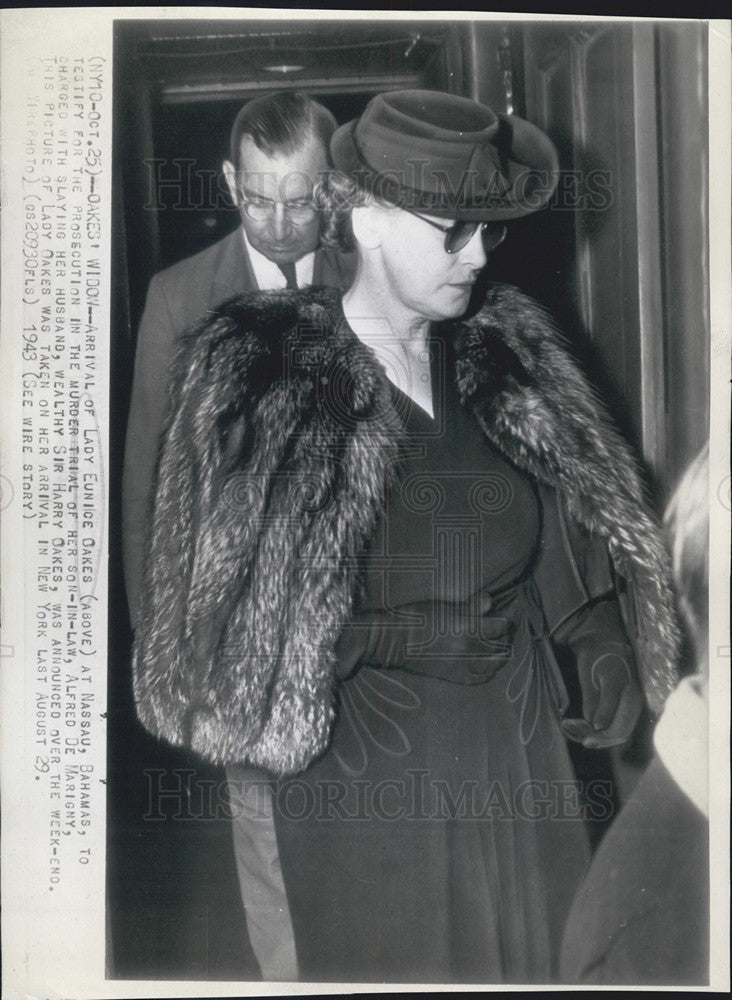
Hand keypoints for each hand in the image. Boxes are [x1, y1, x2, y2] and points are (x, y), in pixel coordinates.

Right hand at [334, 594, 513, 681]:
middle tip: (502, 627)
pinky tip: (486, 663)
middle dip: (505, 635)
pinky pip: (482, 678)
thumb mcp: (444, 606)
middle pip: (503, 645)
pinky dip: (489, 671)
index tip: (507, 611)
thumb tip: (490, 602)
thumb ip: (471, 606)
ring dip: (500, 654)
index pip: (503, 626)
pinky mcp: (456, 676)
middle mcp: (470, 649)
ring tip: (497, 645)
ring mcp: (464, 665)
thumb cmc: (417, 617)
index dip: (508, 617)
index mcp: (469, 627)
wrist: (395, 641)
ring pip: (496, 664)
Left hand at [561, 640, 642, 748]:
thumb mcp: (599, 677)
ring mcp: (624, 707)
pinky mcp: (615, 706)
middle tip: (570, 728)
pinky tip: (574, 724)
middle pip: (616, 734)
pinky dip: (590, 727)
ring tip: (568, 725)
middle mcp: (632, 706)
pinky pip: (607, 723)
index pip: (621, 729)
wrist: (601, 642)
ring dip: (590, 733)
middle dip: (594, 737)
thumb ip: (601, 702)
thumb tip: (598, 727)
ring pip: (610, 731)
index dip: (603, 738)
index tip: (585, 741)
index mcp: (632, 698)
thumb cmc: (600, 656)